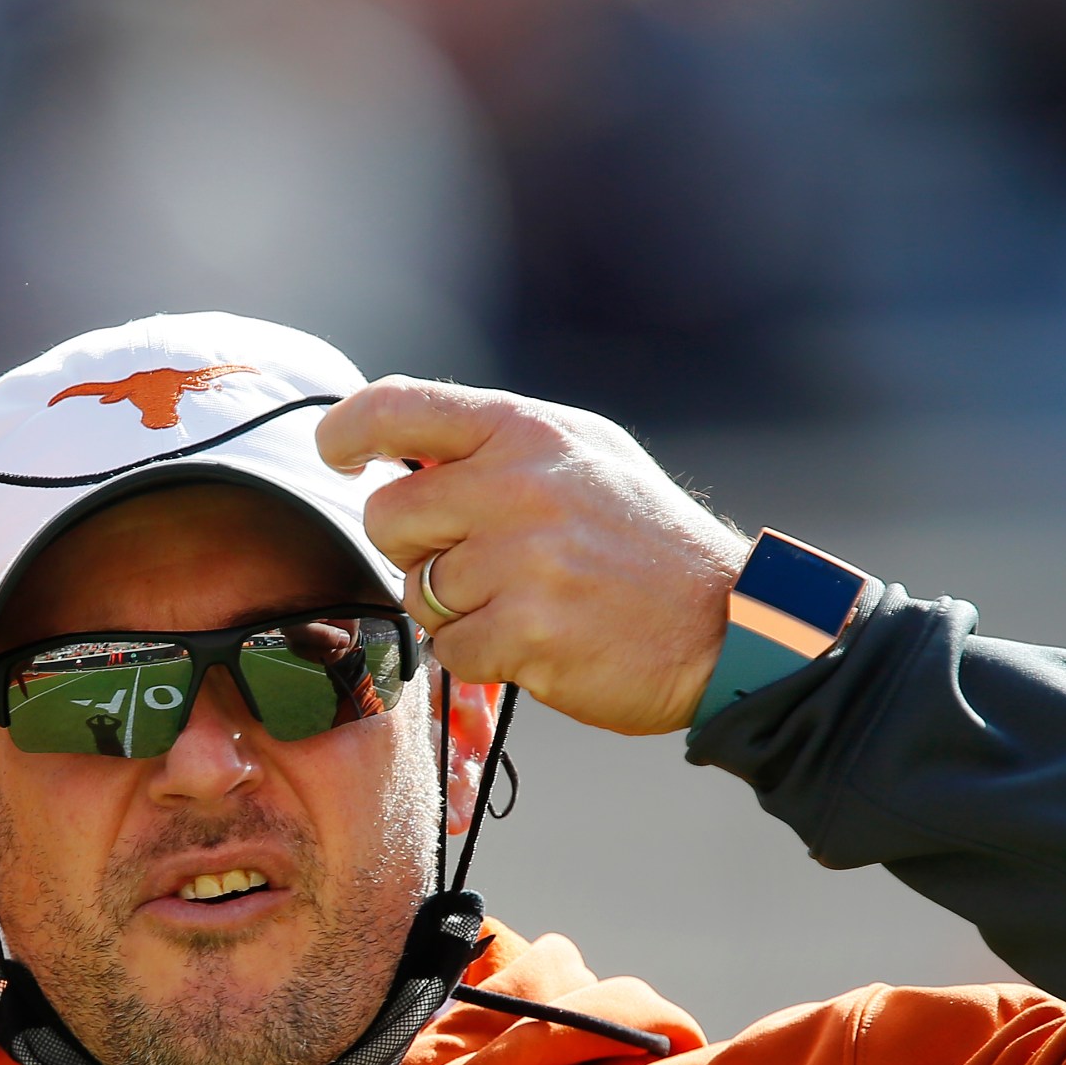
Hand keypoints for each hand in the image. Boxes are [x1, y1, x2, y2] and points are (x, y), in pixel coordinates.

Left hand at [318, 379, 745, 735]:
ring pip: (418, 592)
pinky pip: (450, 651)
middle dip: (412, 549)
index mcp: (526, 430)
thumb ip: (496, 446)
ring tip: (527, 602)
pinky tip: (539, 642)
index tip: (337, 453)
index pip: (399, 406)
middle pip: (386, 517)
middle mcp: (518, 484)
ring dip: (457, 610)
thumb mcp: (584, 457)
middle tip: (473, 562)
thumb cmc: (644, 543)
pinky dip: (483, 658)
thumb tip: (398, 450)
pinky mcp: (527, 631)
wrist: (729, 626)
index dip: (348, 431)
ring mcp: (522, 559)